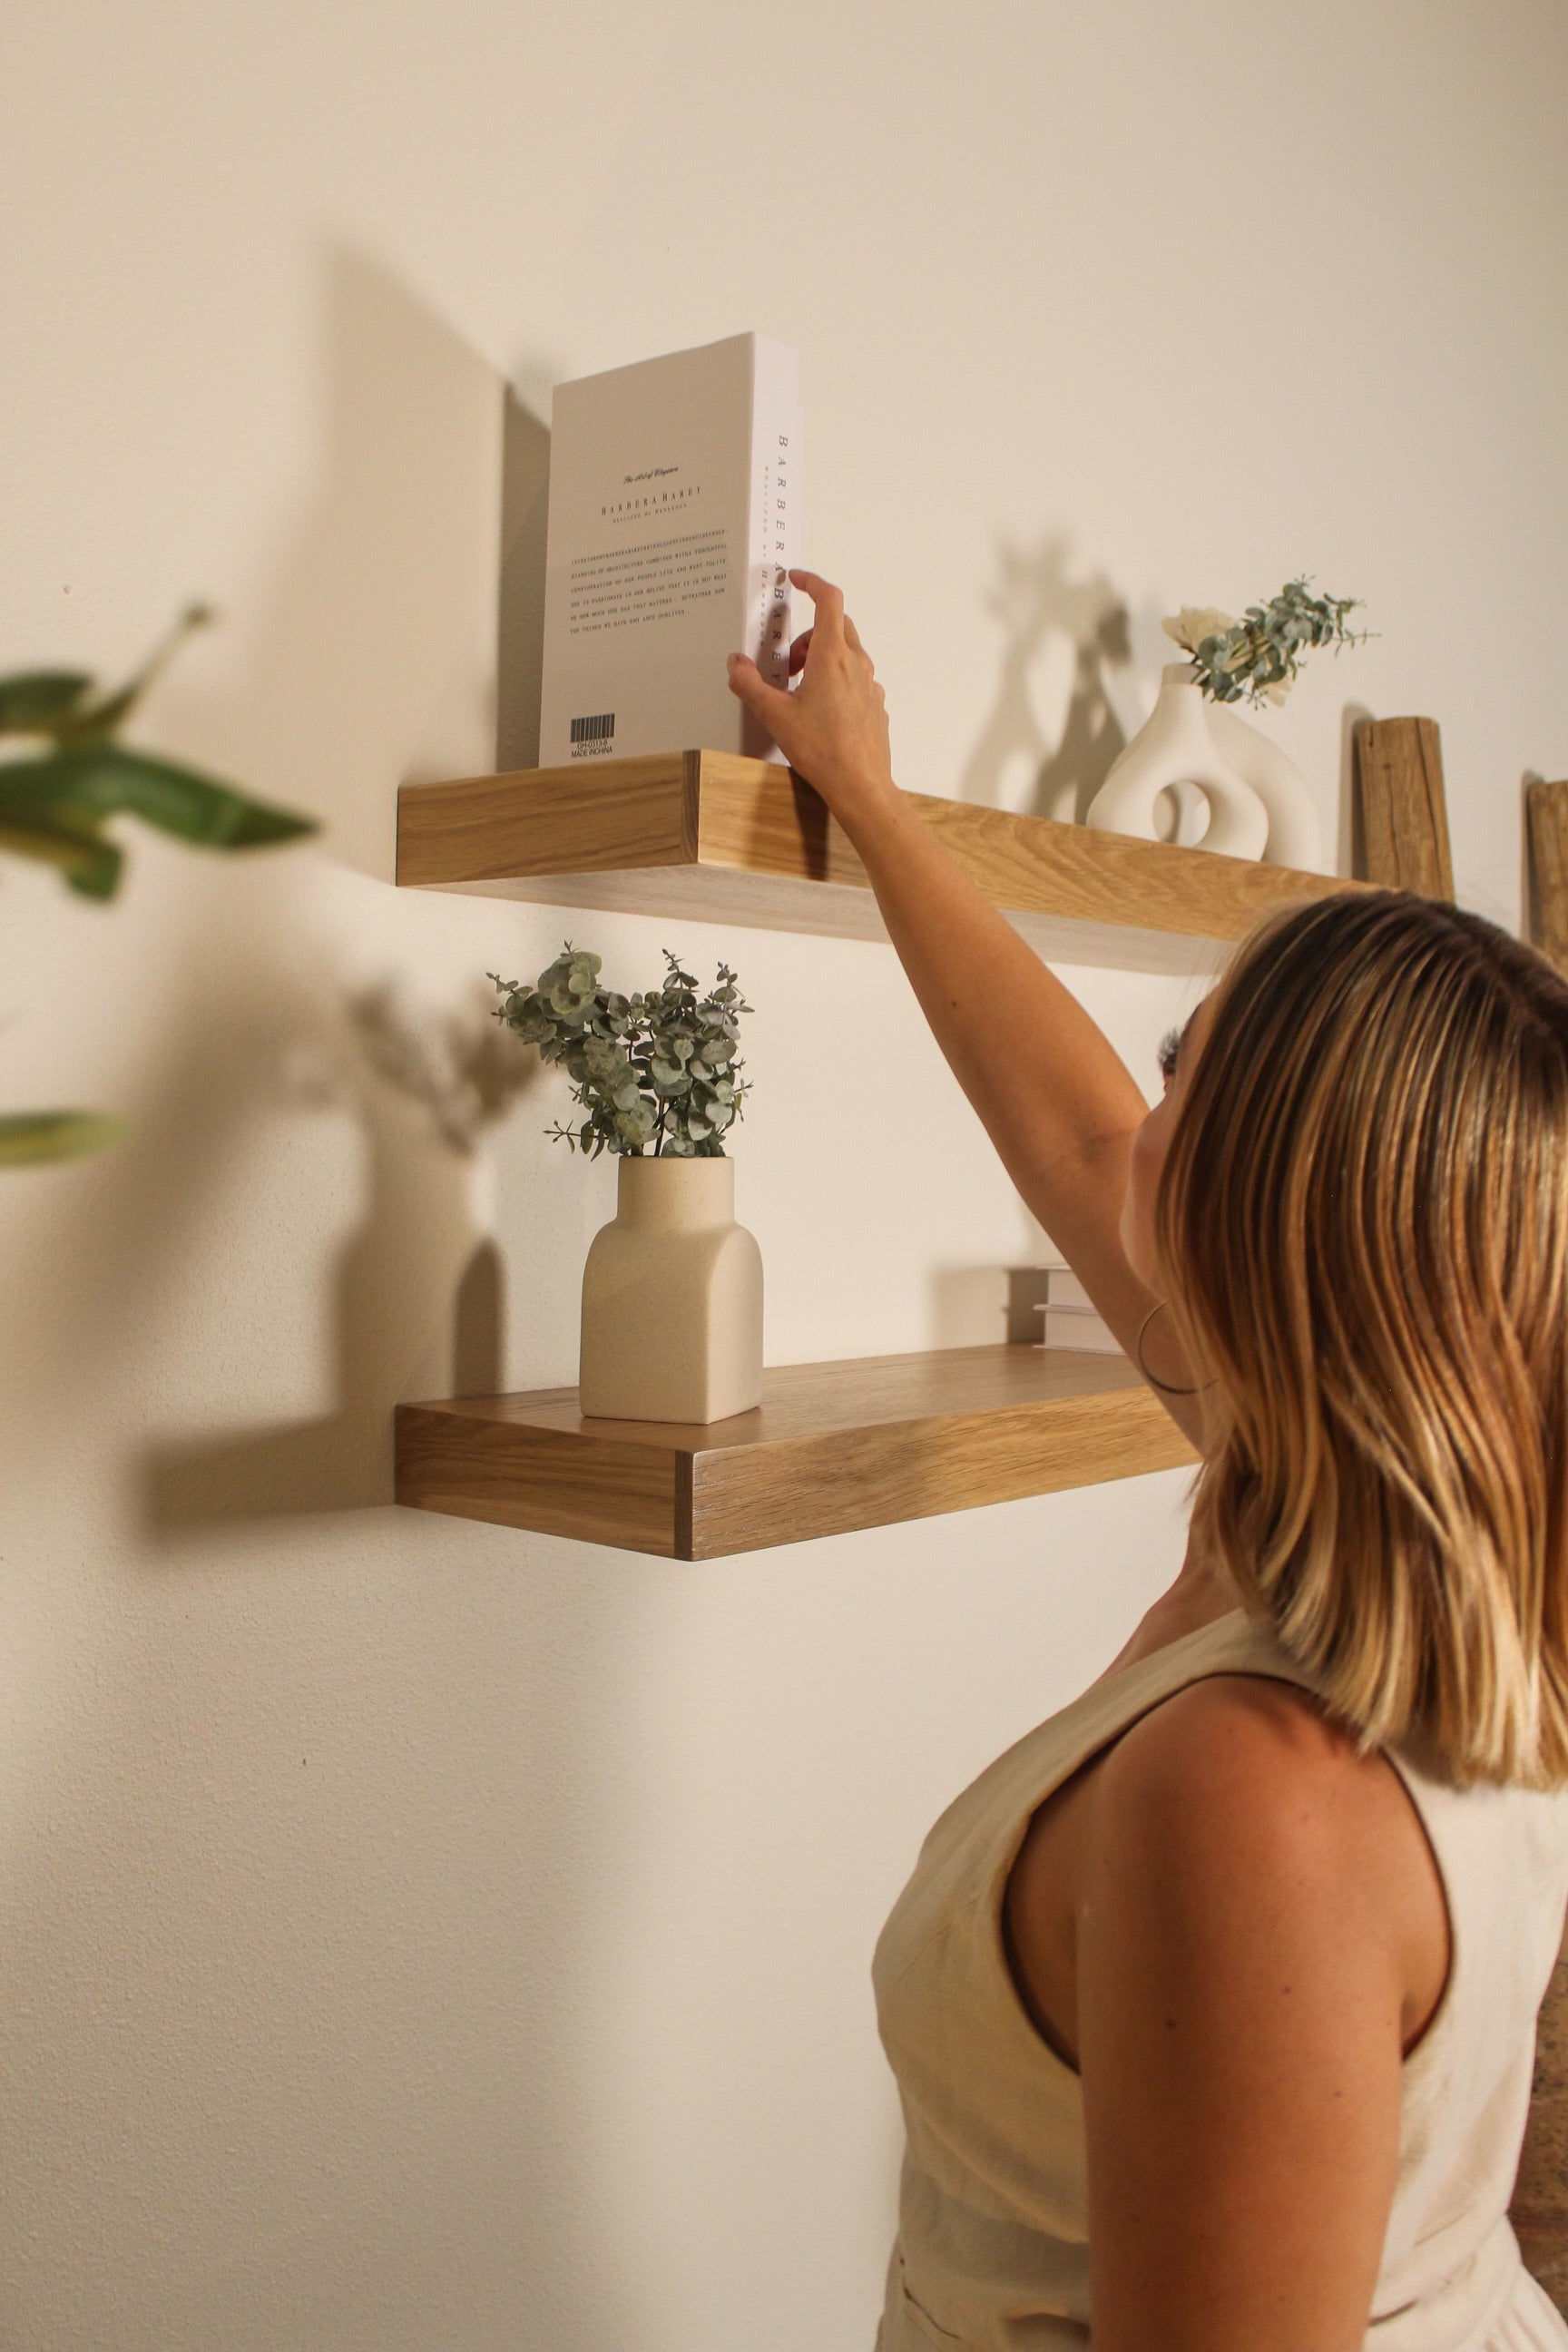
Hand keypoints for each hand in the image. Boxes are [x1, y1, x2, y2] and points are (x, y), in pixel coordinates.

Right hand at [727, 570, 895, 830]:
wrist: (860, 786)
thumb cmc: (822, 750)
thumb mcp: (774, 715)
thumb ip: (750, 685)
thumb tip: (735, 664)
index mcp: (832, 656)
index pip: (829, 599)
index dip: (812, 582)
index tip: (796, 579)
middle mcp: (857, 664)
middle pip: (837, 625)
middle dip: (808, 634)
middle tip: (788, 663)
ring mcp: (871, 685)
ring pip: (847, 652)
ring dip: (822, 658)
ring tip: (800, 690)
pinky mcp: (875, 705)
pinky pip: (855, 679)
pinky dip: (836, 681)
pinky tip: (820, 712)